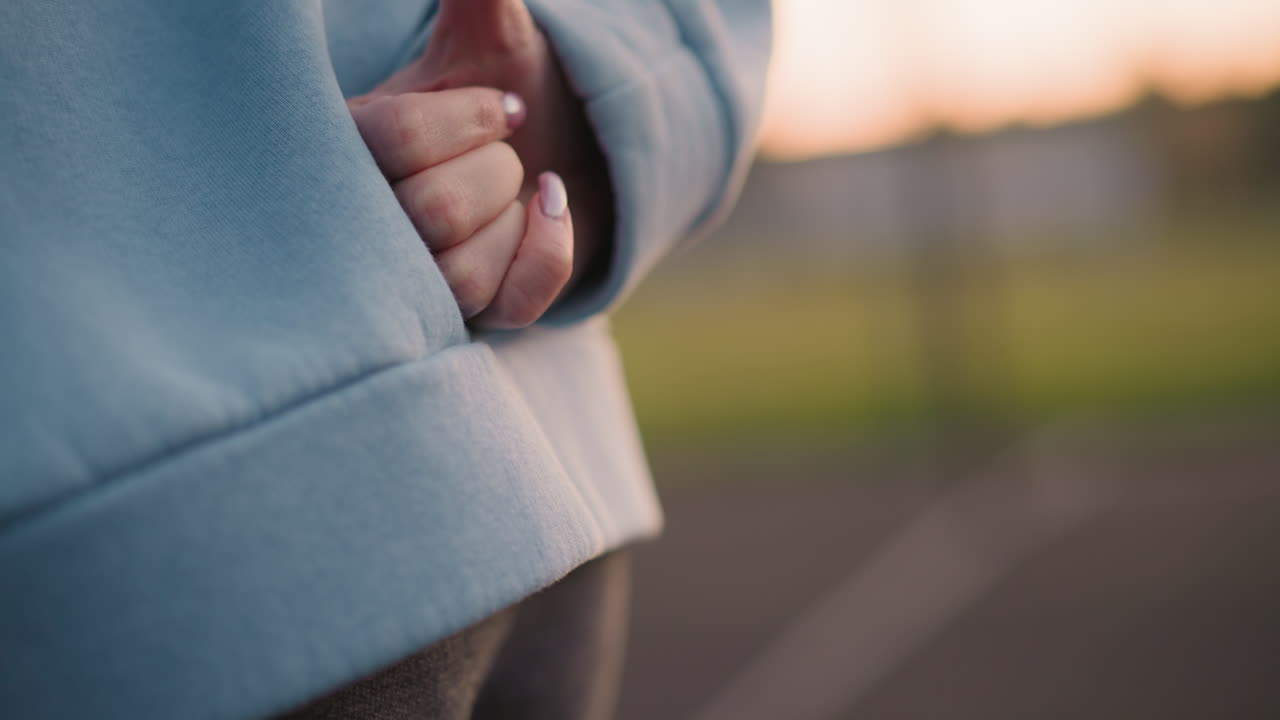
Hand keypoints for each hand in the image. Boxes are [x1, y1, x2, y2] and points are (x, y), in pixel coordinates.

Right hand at [350, 87, 571, 328]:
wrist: (560, 148)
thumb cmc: (504, 87)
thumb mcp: (485, 35)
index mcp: (348, 144)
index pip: (393, 139)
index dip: (466, 120)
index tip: (502, 107)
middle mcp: (365, 224)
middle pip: (432, 212)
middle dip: (496, 171)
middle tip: (505, 156)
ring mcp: (413, 283)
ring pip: (460, 275)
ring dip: (514, 219)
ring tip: (516, 191)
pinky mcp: (466, 319)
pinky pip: (510, 307)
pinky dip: (548, 254)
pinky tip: (550, 210)